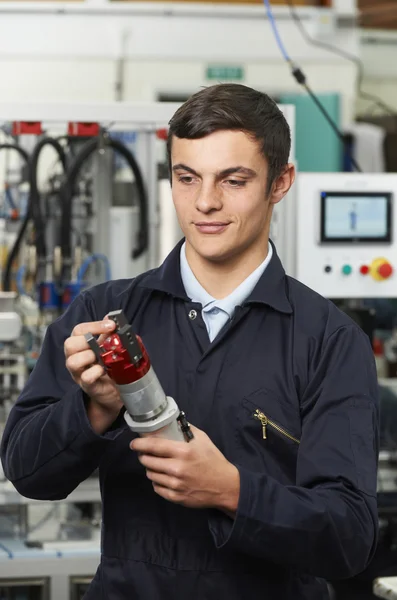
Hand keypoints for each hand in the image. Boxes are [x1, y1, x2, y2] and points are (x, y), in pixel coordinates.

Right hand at [64, 318, 122, 432]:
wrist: (114, 392)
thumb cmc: (109, 367)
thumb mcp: (109, 348)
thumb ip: (108, 334)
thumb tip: (109, 318)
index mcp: (81, 346)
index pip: (79, 330)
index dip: (94, 325)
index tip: (111, 325)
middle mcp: (76, 358)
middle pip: (69, 344)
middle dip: (87, 340)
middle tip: (102, 343)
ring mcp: (79, 373)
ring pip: (72, 361)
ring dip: (89, 356)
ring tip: (102, 358)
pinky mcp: (87, 386)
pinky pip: (85, 377)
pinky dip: (95, 372)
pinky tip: (104, 370)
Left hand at [130, 426, 239, 513]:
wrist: (225, 486)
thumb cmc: (214, 460)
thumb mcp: (203, 440)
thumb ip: (187, 430)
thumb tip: (173, 422)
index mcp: (183, 452)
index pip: (154, 446)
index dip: (140, 444)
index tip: (134, 444)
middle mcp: (177, 468)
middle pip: (148, 461)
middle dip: (144, 456)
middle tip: (145, 454)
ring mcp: (176, 484)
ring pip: (151, 475)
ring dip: (151, 469)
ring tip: (156, 465)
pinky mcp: (176, 497)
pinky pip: (157, 488)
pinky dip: (157, 482)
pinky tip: (163, 477)